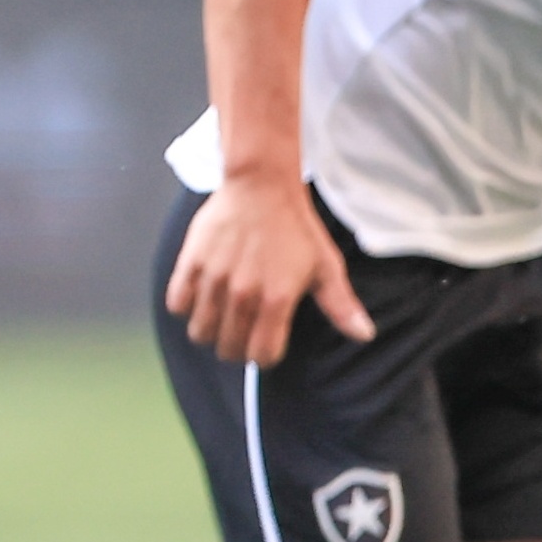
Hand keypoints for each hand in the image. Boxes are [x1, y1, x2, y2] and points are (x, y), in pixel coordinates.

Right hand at [163, 176, 374, 367]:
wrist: (262, 186)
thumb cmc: (297, 228)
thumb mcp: (326, 266)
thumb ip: (341, 306)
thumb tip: (364, 335)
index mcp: (277, 299)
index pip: (261, 356)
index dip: (265, 356)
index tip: (268, 344)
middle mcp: (243, 293)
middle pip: (229, 349)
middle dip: (238, 347)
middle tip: (246, 331)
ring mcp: (214, 279)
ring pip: (200, 333)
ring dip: (212, 332)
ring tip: (225, 317)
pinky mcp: (191, 263)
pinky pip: (177, 304)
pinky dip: (187, 307)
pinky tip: (204, 298)